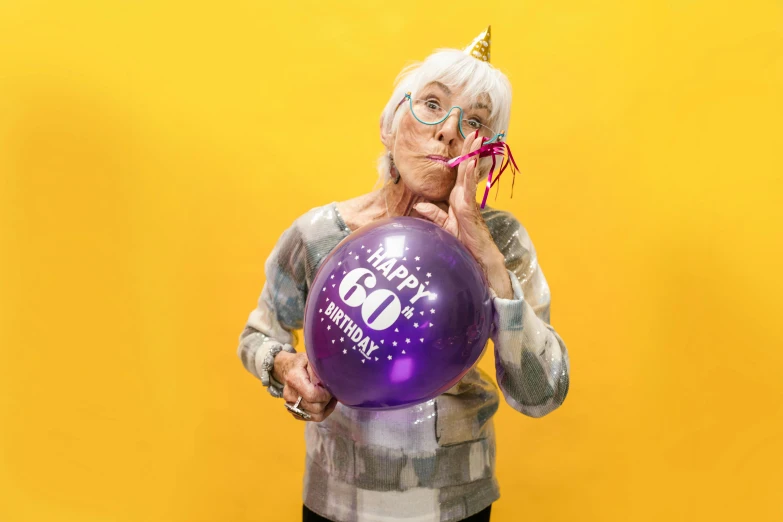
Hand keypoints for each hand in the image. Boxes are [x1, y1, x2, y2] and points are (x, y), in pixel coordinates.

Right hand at [274, 352, 337, 421]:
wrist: (286, 368)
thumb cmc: (301, 362)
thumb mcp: (311, 360)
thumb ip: (319, 371)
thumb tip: (330, 383)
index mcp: (294, 379)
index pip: (312, 395)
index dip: (325, 395)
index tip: (331, 389)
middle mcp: (290, 394)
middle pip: (315, 408)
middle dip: (327, 401)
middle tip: (332, 392)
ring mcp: (290, 404)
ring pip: (315, 416)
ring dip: (326, 408)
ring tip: (330, 398)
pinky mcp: (293, 411)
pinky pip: (311, 418)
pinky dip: (320, 412)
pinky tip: (324, 402)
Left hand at [413, 131, 510, 296]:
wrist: (475, 254)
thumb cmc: (462, 241)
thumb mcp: (443, 226)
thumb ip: (433, 214)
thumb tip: (420, 204)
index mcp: (457, 197)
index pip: (458, 173)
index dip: (461, 157)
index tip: (463, 142)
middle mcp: (464, 195)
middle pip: (465, 168)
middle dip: (469, 150)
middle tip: (473, 133)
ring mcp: (467, 199)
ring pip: (469, 173)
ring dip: (472, 156)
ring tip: (476, 140)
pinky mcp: (469, 206)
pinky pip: (469, 187)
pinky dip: (470, 174)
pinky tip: (470, 163)